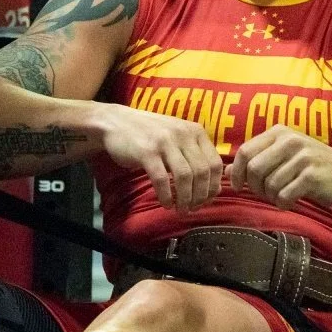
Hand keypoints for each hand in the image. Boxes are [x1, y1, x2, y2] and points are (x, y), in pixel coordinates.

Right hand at [94, 103, 222, 212]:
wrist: (116, 122)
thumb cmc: (150, 134)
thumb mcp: (178, 138)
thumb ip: (196, 156)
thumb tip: (215, 186)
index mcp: (195, 131)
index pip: (215, 163)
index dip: (213, 186)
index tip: (207, 200)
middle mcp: (183, 134)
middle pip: (202, 172)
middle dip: (200, 196)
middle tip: (193, 208)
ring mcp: (164, 142)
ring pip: (185, 177)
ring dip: (185, 198)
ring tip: (181, 209)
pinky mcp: (146, 152)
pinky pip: (162, 179)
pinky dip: (166, 196)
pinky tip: (166, 203)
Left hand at [229, 125, 331, 207]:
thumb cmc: (312, 165)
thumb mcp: (283, 155)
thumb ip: (257, 159)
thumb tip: (226, 172)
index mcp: (279, 132)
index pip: (245, 150)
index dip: (236, 171)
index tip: (238, 186)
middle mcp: (290, 140)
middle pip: (253, 168)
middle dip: (254, 187)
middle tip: (264, 193)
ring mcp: (302, 157)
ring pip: (269, 184)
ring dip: (271, 197)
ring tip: (281, 196)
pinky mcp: (311, 176)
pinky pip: (284, 195)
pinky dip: (283, 204)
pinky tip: (290, 201)